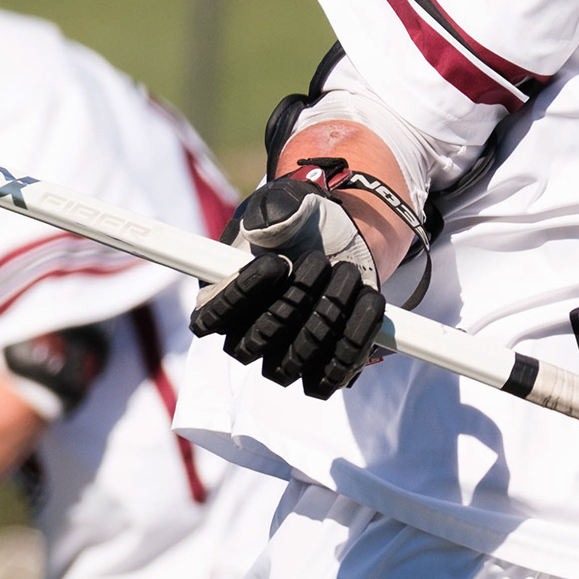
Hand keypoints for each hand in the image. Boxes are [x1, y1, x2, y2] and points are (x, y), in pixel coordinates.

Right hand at [191, 174, 386, 398]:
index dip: (240, 296)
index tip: (276, 262)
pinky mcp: (324, 369)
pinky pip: (333, 375)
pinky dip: (355, 339)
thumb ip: (273, 209)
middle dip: (292, 301)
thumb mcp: (286, 202)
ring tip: (348, 272)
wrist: (344, 240)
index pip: (209, 319)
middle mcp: (248, 338)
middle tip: (319, 261)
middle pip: (255, 344)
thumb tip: (268, 224)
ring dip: (327, 316)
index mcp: (219, 301)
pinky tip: (369, 299)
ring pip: (295, 361)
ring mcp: (285, 359)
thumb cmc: (301, 222)